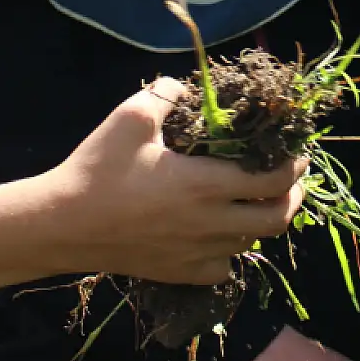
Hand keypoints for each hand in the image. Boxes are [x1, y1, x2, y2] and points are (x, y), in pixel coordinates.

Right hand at [46, 80, 305, 283]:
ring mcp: (196, 253)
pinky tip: (222, 232)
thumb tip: (189, 87)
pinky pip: (224, 267)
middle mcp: (210, 223)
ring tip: (258, 199)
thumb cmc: (97, 169)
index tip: (298, 152)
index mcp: (205, 184)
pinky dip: (233, 250)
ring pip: (251, 243)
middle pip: (277, 219)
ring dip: (263, 221)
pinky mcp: (180, 273)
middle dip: (294, 197)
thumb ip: (168, 94)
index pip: (274, 180)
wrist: (61, 225)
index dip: (295, 165)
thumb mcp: (131, 117)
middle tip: (291, 178)